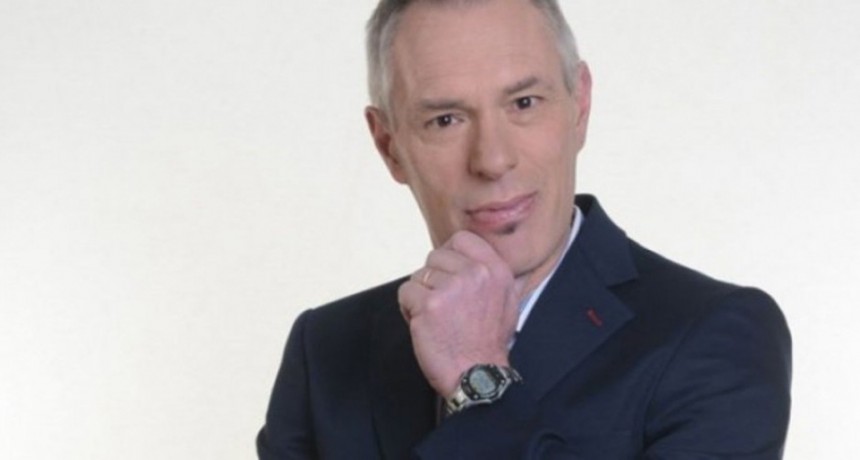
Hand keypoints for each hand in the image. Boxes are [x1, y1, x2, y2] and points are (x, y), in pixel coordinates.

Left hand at [398, 231, 525, 396]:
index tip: (447, 275)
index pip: (462, 239)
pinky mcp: (429, 304)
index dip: (448, 256)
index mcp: (496, 271)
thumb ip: (490, 275)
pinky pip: (405, 292)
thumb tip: (470, 257)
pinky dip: (408, 310)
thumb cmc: (487, 343)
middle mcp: (476, 274)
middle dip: (433, 280)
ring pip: (419, 276)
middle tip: (442, 306)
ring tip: (435, 319)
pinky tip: (424, 326)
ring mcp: (452, 288)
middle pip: (435, 257)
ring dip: (420, 296)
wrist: (478, 375)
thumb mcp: (506, 301)